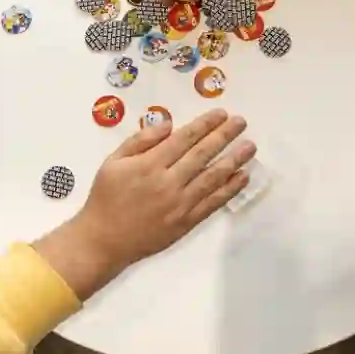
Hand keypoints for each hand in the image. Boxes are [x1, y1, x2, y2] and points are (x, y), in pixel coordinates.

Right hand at [34, 110, 255, 297]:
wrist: (104, 240)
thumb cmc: (106, 197)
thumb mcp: (113, 161)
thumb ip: (140, 140)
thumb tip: (168, 124)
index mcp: (149, 164)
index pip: (184, 139)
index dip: (205, 124)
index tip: (221, 114)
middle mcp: (168, 182)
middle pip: (202, 154)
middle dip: (224, 135)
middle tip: (242, 122)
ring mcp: (180, 204)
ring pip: (213, 178)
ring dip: (234, 160)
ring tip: (250, 146)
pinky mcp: (186, 222)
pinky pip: (212, 203)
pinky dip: (229, 190)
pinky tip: (242, 177)